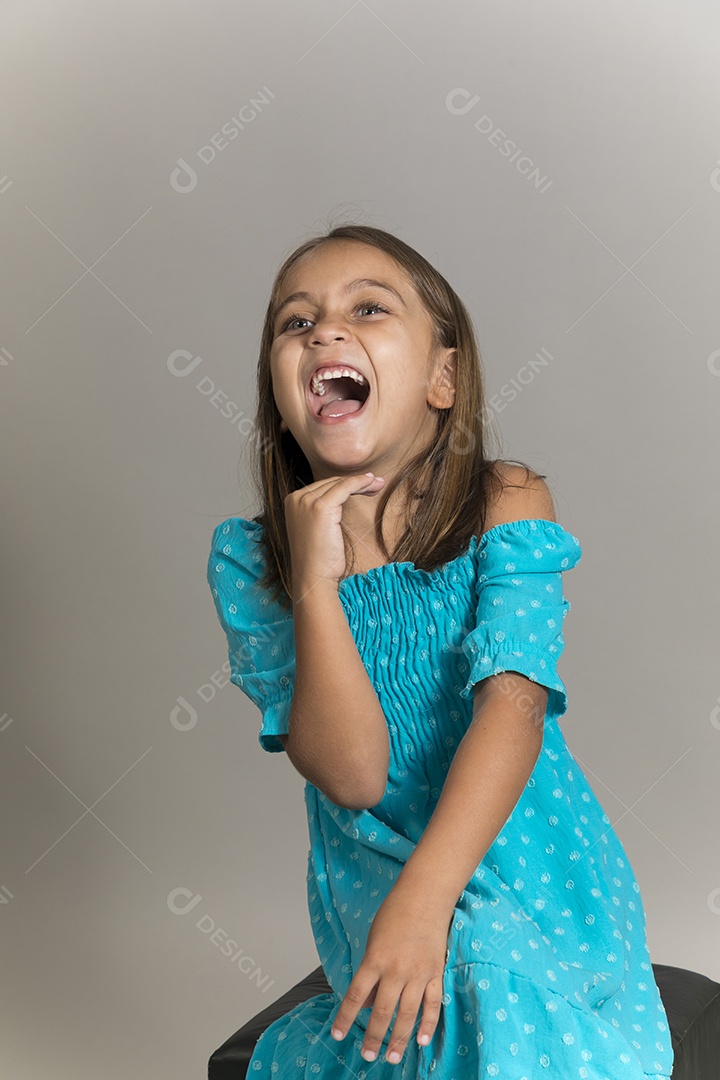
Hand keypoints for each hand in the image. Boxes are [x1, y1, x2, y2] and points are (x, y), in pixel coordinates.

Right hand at [284, 472, 384, 595]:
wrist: (313, 577)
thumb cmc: (319, 559)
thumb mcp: (318, 528)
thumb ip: (324, 510)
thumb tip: (344, 495)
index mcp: (292, 501)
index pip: (323, 486)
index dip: (346, 484)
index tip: (365, 485)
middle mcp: (296, 498)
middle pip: (331, 482)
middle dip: (356, 481)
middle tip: (377, 483)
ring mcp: (306, 501)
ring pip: (340, 483)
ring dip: (363, 481)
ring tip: (379, 484)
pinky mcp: (320, 507)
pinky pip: (345, 487)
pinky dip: (361, 482)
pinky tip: (373, 484)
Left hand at [330, 883, 452, 1065]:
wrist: (425, 896)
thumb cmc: (394, 913)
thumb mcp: (373, 940)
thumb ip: (370, 972)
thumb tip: (367, 1003)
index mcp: (374, 960)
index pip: (355, 996)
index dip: (345, 1018)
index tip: (338, 1035)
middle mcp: (395, 970)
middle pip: (381, 1011)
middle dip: (373, 1037)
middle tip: (368, 1056)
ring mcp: (418, 974)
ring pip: (407, 1014)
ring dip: (398, 1039)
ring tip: (390, 1057)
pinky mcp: (435, 973)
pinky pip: (432, 1004)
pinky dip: (428, 1024)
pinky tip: (421, 1041)